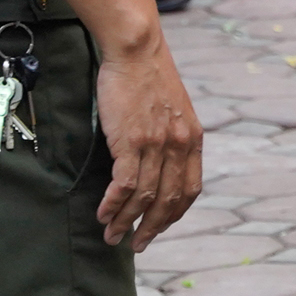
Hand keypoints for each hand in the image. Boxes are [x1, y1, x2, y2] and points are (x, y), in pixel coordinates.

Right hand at [93, 35, 203, 250]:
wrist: (137, 50)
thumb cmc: (149, 77)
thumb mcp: (173, 109)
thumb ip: (172, 137)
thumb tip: (159, 163)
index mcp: (192, 139)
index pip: (189, 189)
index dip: (174, 214)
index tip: (160, 227)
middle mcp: (179, 145)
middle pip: (168, 200)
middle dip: (151, 228)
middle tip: (137, 246)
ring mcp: (156, 143)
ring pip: (143, 197)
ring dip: (126, 221)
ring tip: (112, 236)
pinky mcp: (131, 140)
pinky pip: (123, 184)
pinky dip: (113, 204)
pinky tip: (103, 214)